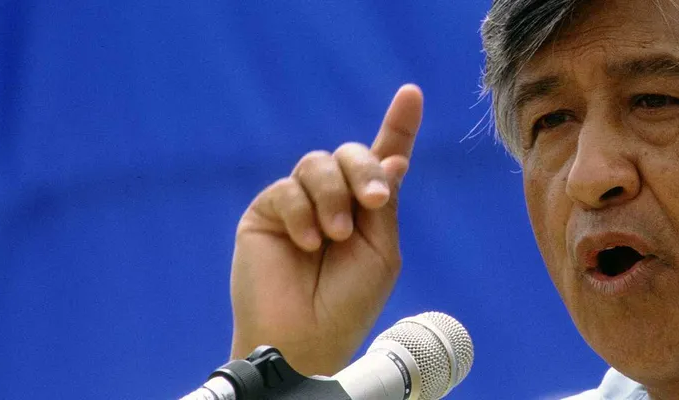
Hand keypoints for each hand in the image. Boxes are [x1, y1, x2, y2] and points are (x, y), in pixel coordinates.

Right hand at [229, 84, 423, 375]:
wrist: (308, 335)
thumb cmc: (350, 301)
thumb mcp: (381, 249)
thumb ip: (384, 202)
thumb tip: (395, 157)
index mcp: (368, 205)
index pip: (384, 156)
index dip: (399, 124)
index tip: (412, 94)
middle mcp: (334, 197)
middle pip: (351, 153)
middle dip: (365, 170)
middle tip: (374, 201)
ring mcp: (299, 202)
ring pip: (318, 163)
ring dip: (334, 197)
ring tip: (335, 237)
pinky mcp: (267, 211)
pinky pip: (287, 189)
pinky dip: (303, 214)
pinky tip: (308, 243)